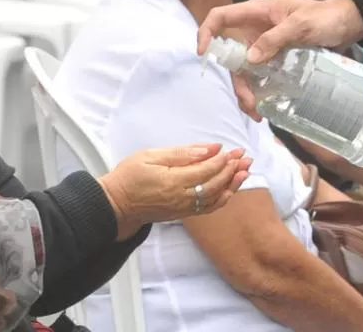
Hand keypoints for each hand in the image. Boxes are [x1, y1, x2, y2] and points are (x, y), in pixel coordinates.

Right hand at [99, 144, 251, 239]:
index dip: (221, 160)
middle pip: (215, 184)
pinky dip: (223, 198)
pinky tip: (231, 189)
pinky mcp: (183, 214)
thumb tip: (209, 149)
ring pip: (215, 197)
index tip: (232, 150)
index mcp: (173, 181)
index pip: (206, 170)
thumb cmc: (130, 176)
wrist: (117, 204)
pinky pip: (209, 208)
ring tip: (246, 170)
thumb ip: (182, 153)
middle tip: (245, 156)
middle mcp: (182, 198)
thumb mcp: (151, 156)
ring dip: (232, 184)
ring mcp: (184, 208)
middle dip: (232, 169)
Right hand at [197, 0, 362, 115]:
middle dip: (236, 82)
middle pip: (232, 56)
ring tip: (258, 113)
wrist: (348, 23)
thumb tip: (250, 60)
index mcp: (256, 13)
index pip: (220, 17)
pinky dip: (260, 91)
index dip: (206, 32)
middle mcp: (255, 29)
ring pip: (245, 71)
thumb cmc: (325, 17)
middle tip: (249, 104)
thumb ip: (275, 39)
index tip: (203, 54)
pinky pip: (261, 76)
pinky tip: (266, 106)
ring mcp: (265, 45)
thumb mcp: (301, 25)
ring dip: (247, 92)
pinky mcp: (276, 58)